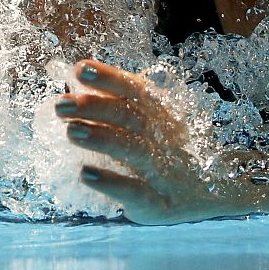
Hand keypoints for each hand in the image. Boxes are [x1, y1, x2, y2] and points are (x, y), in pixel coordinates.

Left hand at [55, 59, 213, 224]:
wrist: (207, 191)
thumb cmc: (165, 149)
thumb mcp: (150, 121)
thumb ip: (118, 104)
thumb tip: (75, 86)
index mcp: (157, 110)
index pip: (132, 88)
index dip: (107, 77)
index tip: (79, 68)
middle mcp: (161, 135)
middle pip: (126, 116)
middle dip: (92, 108)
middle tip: (61, 105)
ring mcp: (160, 168)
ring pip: (131, 149)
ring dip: (100, 139)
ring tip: (71, 131)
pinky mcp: (155, 200)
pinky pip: (133, 190)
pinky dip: (110, 182)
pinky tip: (85, 174)